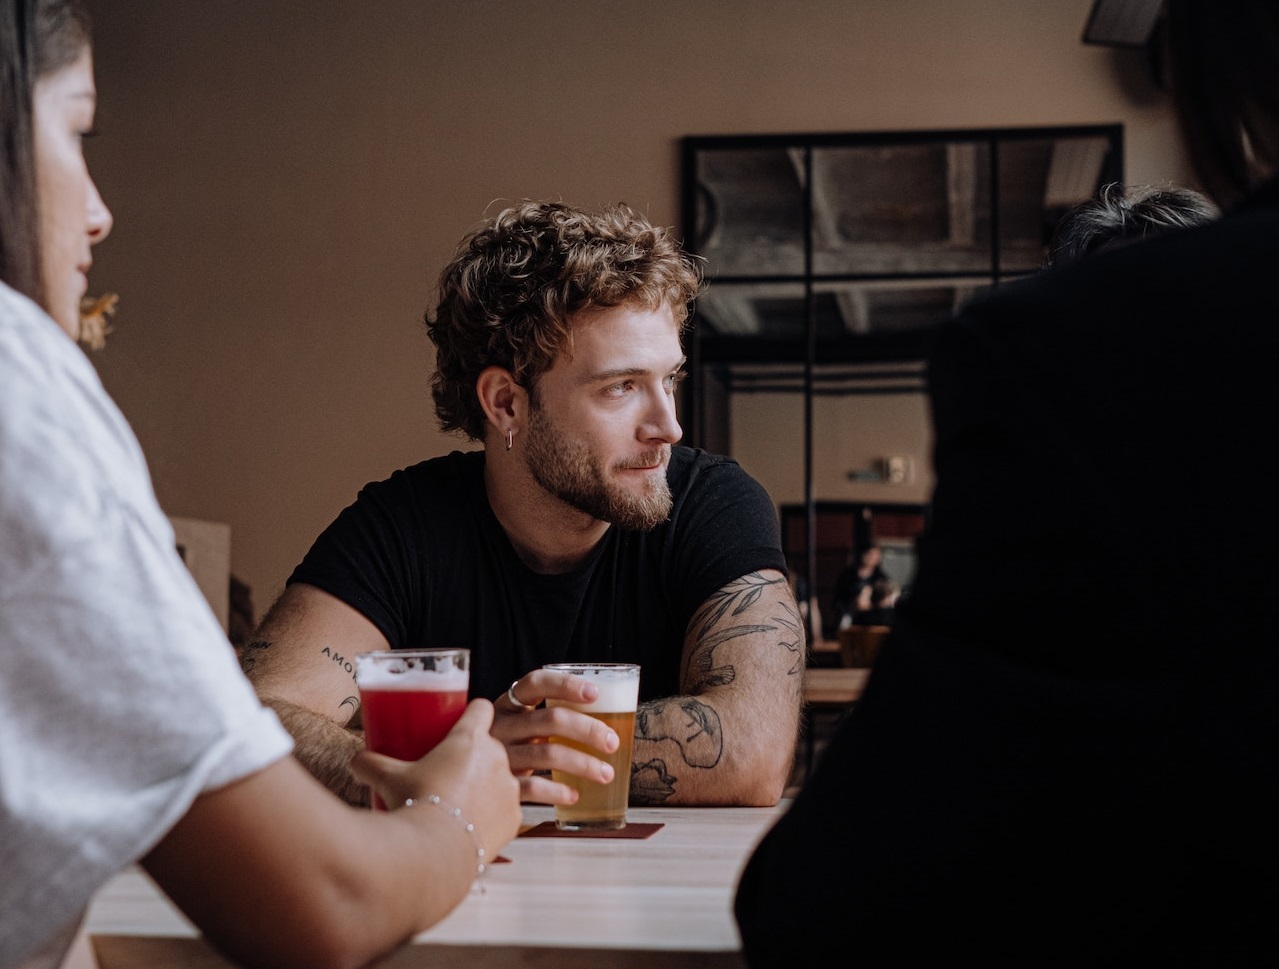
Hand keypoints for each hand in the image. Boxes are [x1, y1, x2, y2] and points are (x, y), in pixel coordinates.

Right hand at [350, 699, 520, 858]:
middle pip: (491, 746)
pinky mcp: (515, 818)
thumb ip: (370, 763)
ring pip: (501, 779)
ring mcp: (510, 788)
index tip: (461, 724)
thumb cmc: (414, 806)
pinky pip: (506, 810)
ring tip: (461, 802)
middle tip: (450, 771)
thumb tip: (357, 762)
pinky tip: (473, 825)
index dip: (473, 714)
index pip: (482, 709)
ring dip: (486, 786)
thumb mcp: (387, 778)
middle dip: (475, 756)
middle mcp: (498, 758)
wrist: (434, 853)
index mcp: (471, 739)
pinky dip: (493, 816)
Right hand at [492, 669, 620, 804]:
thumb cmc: (497, 750)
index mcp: (505, 705)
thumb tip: (600, 719)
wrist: (451, 785)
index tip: (595, 693)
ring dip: (583, 764)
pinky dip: (558, 791)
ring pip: (547, 754)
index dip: (565, 685)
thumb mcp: (511, 727)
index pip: (534, 683)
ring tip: (606, 773)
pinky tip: (574, 794)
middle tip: (612, 741)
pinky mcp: (496, 785)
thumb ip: (541, 720)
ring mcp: (497, 756)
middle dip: (587, 730)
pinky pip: (533, 787)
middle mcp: (500, 726)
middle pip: (550, 720)